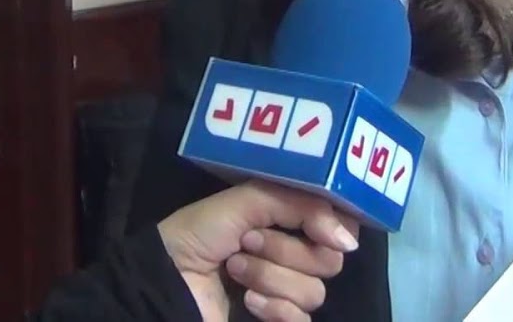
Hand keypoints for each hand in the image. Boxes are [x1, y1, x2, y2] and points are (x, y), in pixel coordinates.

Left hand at [157, 182, 358, 321]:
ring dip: (270, 277)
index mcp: (286, 222)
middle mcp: (291, 257)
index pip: (337, 225)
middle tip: (248, 243)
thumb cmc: (198, 234)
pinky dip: (276, 310)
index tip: (315, 225)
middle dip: (287, 250)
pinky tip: (248, 304)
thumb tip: (349, 240)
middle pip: (329, 260)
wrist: (163, 281)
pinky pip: (302, 320)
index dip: (332, 226)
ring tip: (235, 271)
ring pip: (314, 291)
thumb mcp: (245, 201)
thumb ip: (300, 205)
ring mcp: (284, 293)